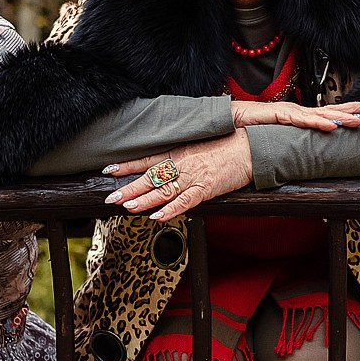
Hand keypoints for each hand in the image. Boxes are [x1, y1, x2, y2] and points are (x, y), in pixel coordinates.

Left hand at [103, 131, 253, 220]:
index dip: (128, 166)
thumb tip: (169, 163)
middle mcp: (182, 164)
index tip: (109, 170)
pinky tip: (158, 216)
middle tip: (111, 197)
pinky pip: (185, 201)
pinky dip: (171, 210)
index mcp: (179, 152)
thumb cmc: (229, 144)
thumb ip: (183, 155)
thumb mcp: (200, 145)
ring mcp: (194, 177)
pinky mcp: (207, 188)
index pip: (148, 160)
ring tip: (127, 207)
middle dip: (129, 188)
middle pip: (151, 178)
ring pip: (164, 191)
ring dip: (145, 200)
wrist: (250, 145)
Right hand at [230, 98, 359, 130]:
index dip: (346, 111)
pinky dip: (316, 122)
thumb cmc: (252, 125)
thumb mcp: (278, 135)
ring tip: (357, 120)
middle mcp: (297, 112)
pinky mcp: (279, 115)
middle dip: (351, 109)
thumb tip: (306, 151)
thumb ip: (292, 140)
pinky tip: (329, 125)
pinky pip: (301, 120)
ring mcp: (289, 112)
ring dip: (339, 117)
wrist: (230, 117)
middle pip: (329, 109)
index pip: (327, 112)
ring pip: (319, 114)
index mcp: (299, 115)